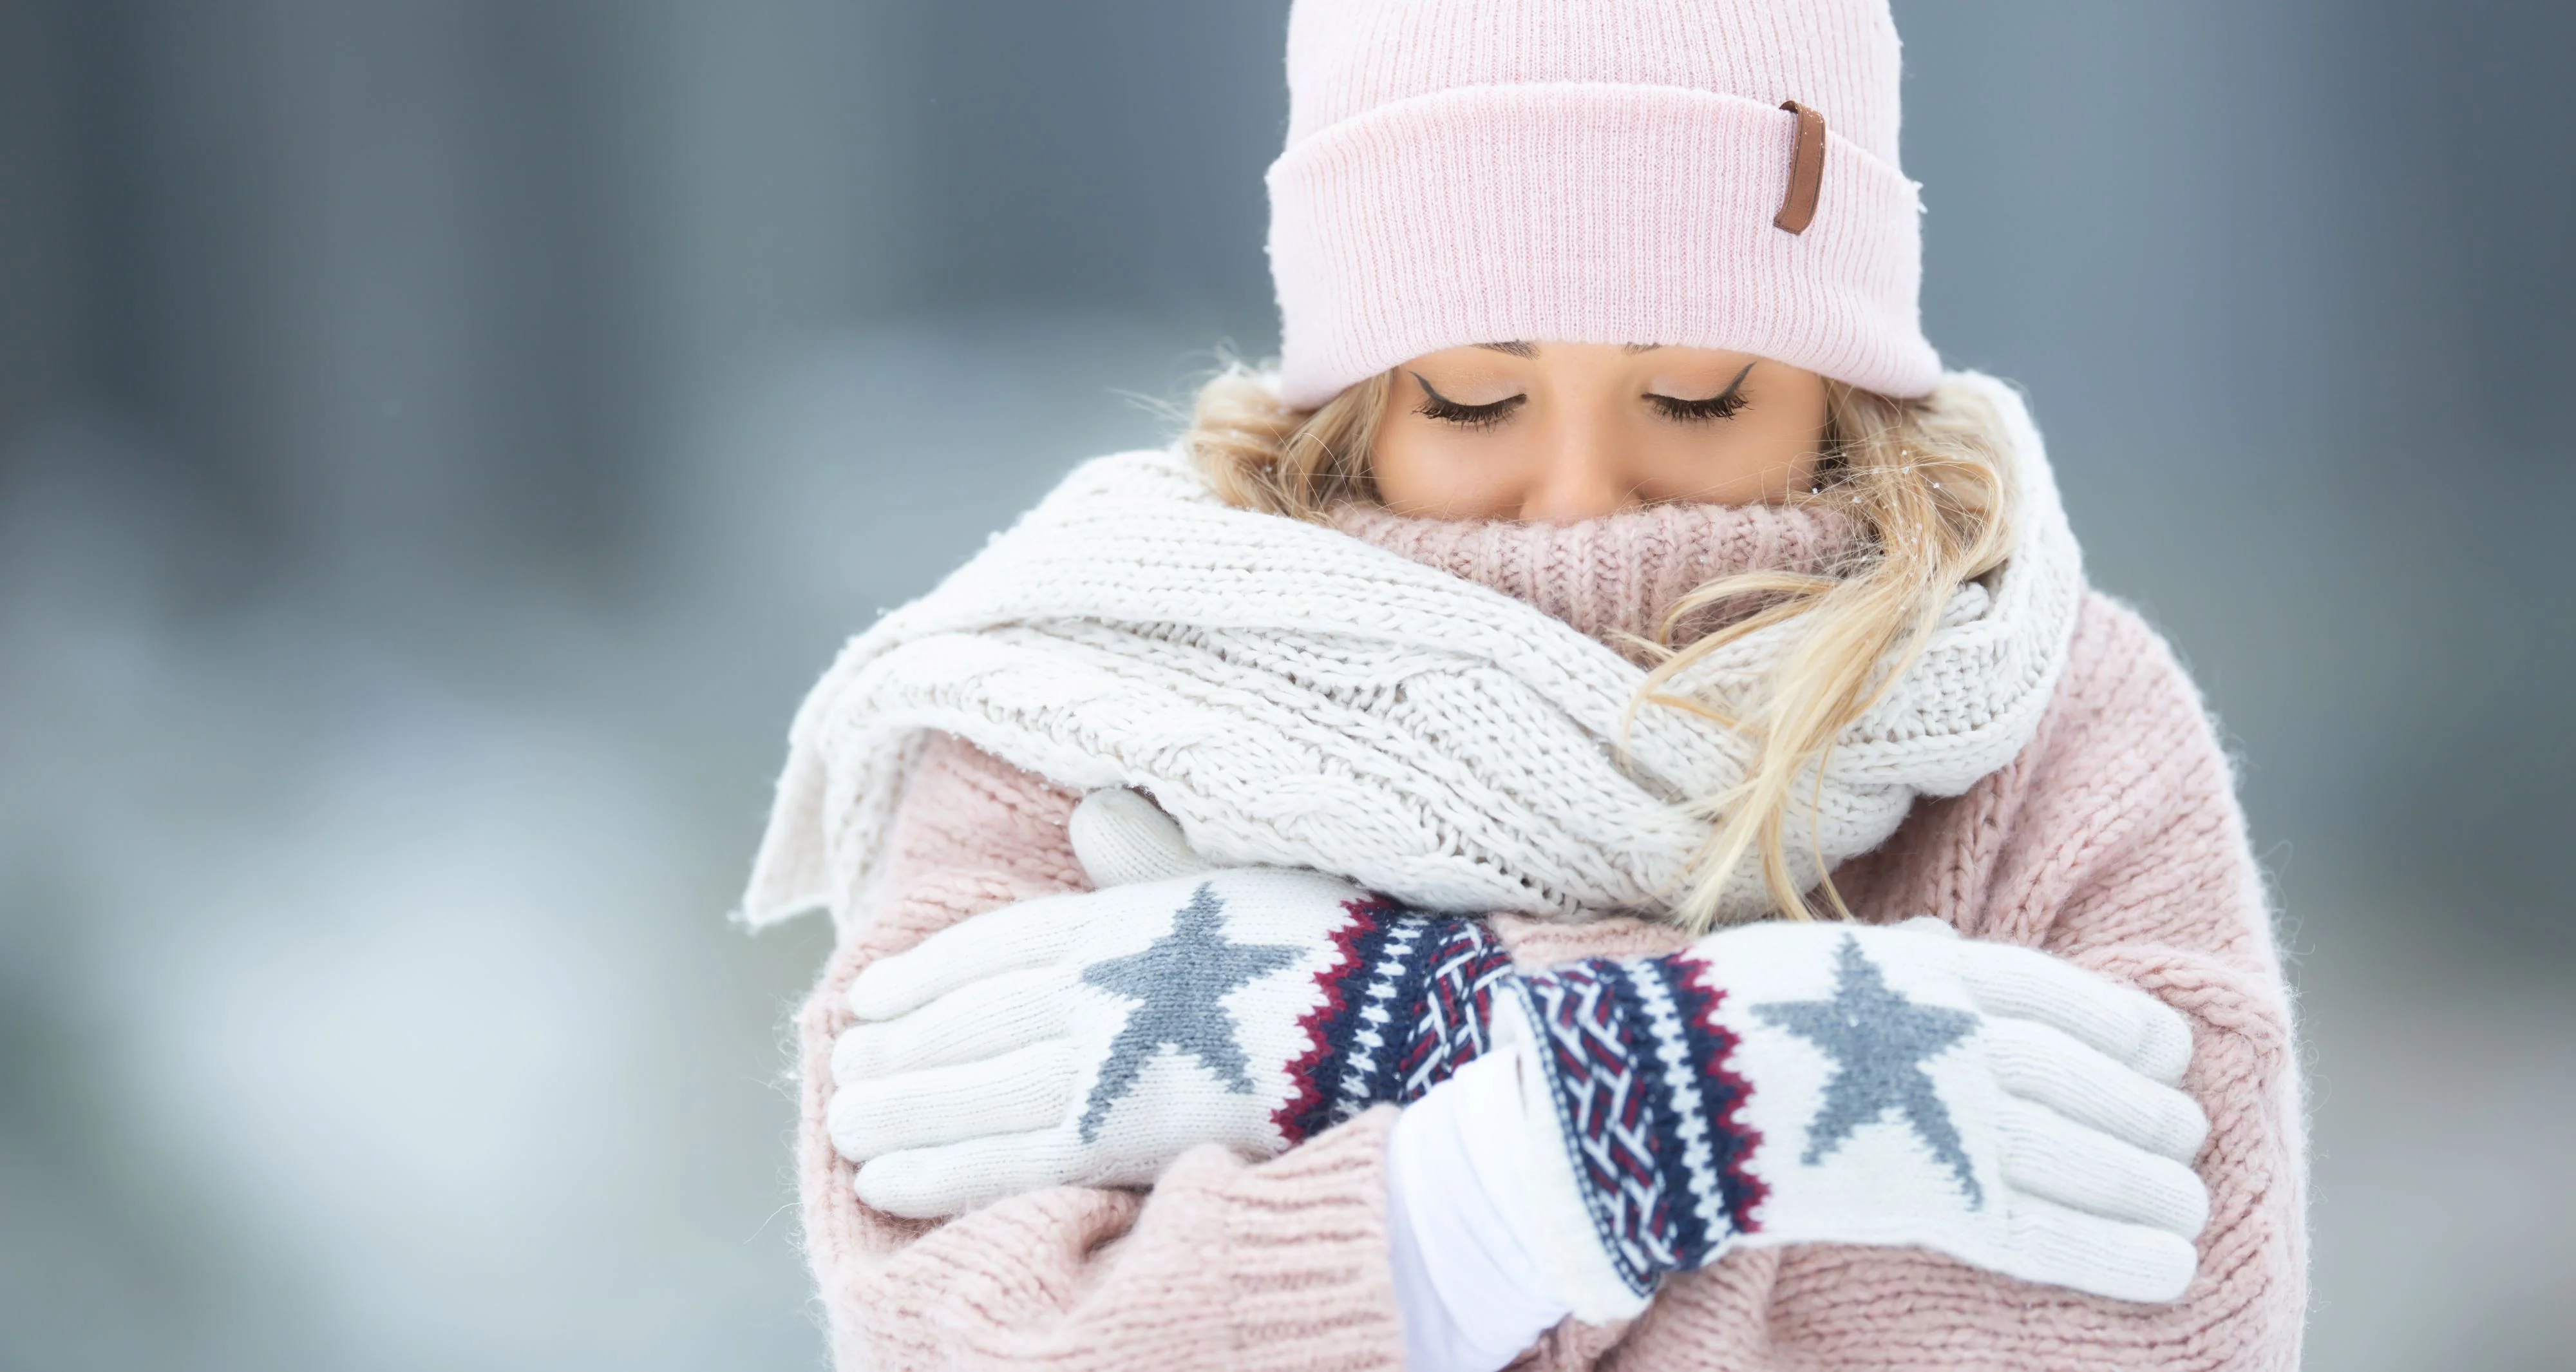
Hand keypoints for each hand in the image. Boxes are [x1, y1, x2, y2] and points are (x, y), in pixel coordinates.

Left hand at [829, 790, 1513, 1216]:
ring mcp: (1093, 1062)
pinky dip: (930, 1171)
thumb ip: (1149, 860)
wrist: (1386, 1018)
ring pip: (959, 1090)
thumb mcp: (1228, 877)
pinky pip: (996, 1159)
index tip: (866, 998)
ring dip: (890, 1112)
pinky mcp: (1113, 1136)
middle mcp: (1084, 986)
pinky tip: (882, 1183)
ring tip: (845, 1127)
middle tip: (841, 1074)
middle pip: (957, 1022)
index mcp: (1110, 919)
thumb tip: (1093, 814)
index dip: (918, 977)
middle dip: (889, 1052)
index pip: (985, 949)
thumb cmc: (1322, 943)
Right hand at [1490, 917, 2210, 1314]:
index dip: (2135, 1032)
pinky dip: (2121, 1251)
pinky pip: (2053, 1233)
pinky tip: (2172, 1265)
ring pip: (2092, 1159)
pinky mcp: (1937, 1203)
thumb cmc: (1725, 1011)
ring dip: (2157, 1187)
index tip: (2169, 1053)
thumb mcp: (1819, 956)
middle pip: (2097, 1083)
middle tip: (2187, 1138)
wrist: (1664, 1082)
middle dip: (2156, 1116)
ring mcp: (1958, 1125)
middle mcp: (1969, 1045)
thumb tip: (1942, 949)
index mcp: (1942, 976)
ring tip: (2191, 1205)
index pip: (2073, 1000)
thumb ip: (1897, 959)